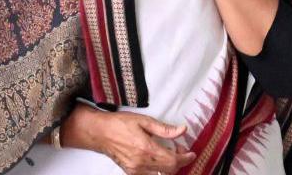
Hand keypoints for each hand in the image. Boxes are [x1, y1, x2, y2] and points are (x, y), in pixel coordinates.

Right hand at [61, 106, 195, 174]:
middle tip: (181, 150)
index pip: (173, 160)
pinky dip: (158, 170)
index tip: (191, 153)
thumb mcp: (144, 121)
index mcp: (147, 149)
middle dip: (179, 162)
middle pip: (169, 170)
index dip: (185, 158)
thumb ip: (165, 129)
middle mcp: (142, 163)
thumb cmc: (119, 124)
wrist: (100, 133)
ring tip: (170, 154)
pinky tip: (158, 159)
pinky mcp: (130, 171)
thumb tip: (182, 130)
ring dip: (169, 167)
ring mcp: (135, 170)